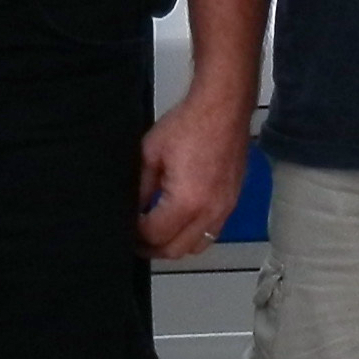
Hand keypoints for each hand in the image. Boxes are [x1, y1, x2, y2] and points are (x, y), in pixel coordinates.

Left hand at [135, 101, 246, 260]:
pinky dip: (192, 235)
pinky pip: (211, 233)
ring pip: (196, 247)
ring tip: (155, 234)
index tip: (125, 228)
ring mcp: (225, 209)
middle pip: (176, 250)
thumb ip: (140, 189)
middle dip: (152, 248)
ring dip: (173, 245)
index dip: (135, 236)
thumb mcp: (150, 155)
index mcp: (187, 202)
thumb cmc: (187, 125)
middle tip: (135, 240)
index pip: (155, 235)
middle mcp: (209, 212)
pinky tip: (178, 222)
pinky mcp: (232, 202)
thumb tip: (132, 210)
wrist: (223, 108)